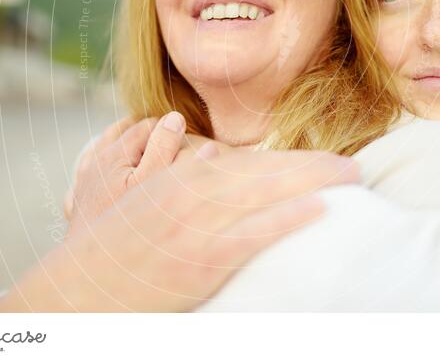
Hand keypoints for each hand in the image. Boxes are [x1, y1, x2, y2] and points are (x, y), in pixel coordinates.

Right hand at [0, 147, 360, 311]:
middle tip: (354, 168)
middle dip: (316, 166)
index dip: (295, 161)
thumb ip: (182, 170)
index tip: (325, 162)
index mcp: (186, 176)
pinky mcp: (203, 256)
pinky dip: (289, 217)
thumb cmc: (119, 243)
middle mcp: (197, 190)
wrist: (84, 285)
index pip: (253, 162)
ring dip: (315, 182)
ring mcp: (200, 222)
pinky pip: (256, 232)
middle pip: (269, 170)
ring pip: (269, 191)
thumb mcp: (148, 195)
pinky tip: (320, 209)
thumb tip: (212, 154)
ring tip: (352, 179)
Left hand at [65, 113, 218, 231]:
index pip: (146, 126)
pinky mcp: (81, 202)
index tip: (186, 133)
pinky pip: (87, 174)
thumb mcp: (154, 182)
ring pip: (100, 149)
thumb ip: (164, 148)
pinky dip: (99, 165)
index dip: (168, 127)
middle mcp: (94, 163)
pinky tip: (109, 174)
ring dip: (120, 142)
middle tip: (167, 133)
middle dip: (144, 131)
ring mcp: (84, 183)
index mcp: (114, 154)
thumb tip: (174, 118)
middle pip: (121, 132)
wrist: (92, 269)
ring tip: (139, 144)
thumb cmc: (130, 225)